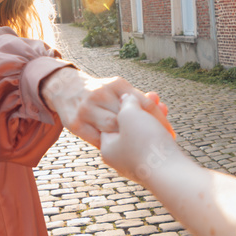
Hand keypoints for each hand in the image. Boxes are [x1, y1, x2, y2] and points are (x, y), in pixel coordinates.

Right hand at [41, 69, 173, 147]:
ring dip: (128, 141)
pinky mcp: (75, 123)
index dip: (159, 120)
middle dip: (147, 132)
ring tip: (142, 151)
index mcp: (117, 84)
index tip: (170, 134)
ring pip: (113, 129)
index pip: (143, 103)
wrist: (65, 88)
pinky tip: (121, 152)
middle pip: (129, 117)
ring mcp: (87, 109)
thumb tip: (162, 106)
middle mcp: (101, 94)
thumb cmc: (101, 92)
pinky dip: (109, 146)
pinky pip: (97, 139)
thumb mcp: (117, 89)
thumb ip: (137, 99)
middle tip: (161, 146)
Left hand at [101, 94, 182, 184]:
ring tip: (163, 107)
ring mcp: (138, 165)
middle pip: (129, 128)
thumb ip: (126, 103)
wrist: (172, 174)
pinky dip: (161, 133)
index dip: (124, 106)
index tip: (135, 96)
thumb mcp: (130, 115)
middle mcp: (121, 159)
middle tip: (153, 97)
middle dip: (142, 111)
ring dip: (153, 120)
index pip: (110, 121)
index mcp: (108, 149)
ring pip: (144, 135)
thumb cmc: (146, 143)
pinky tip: (169, 126)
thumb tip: (126, 98)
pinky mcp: (155, 168)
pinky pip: (156, 146)